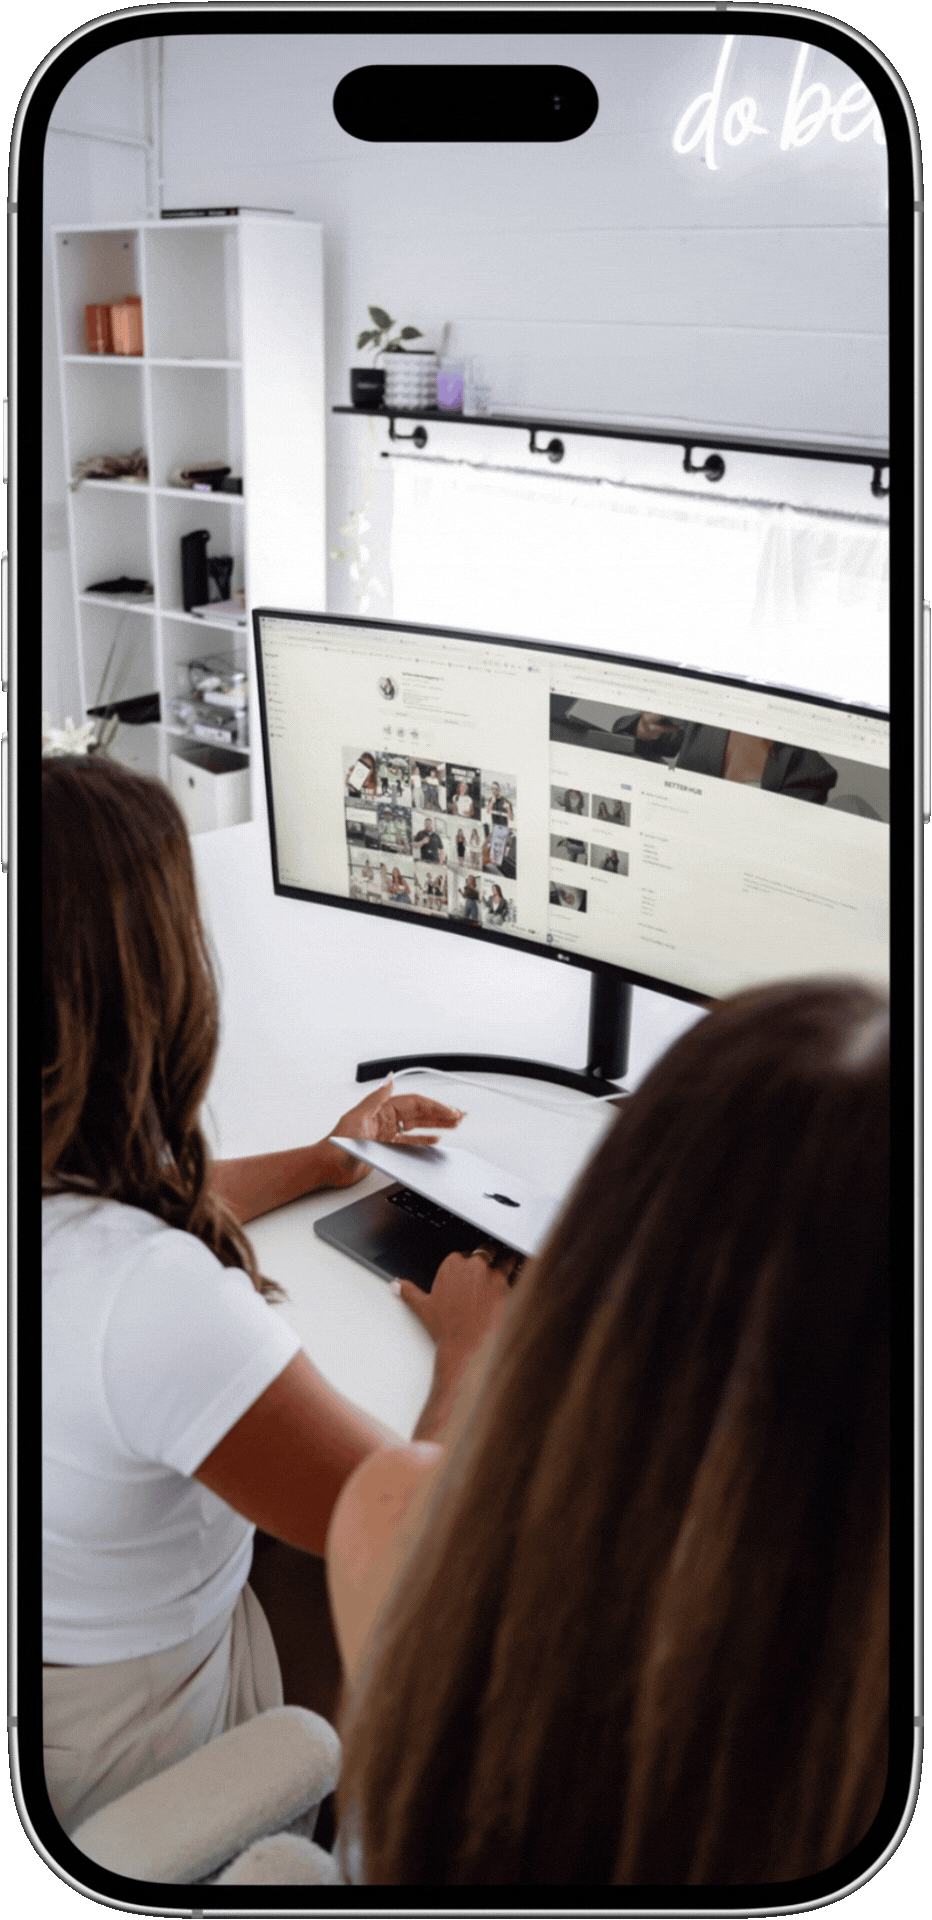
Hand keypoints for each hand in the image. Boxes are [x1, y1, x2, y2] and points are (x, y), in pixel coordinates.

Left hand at [323, 1079, 464, 1187]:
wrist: (327, 1166)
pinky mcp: (386, 1149)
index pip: (414, 1104)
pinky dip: (424, 1140)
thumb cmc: (336, 1143)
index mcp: (381, 1109)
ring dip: (436, 1125)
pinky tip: (435, 1140)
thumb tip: (390, 1079)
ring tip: (454, 1124)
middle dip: (440, 1114)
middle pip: (420, 1114)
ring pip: (417, 1127)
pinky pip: (410, 1142)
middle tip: (460, 1116)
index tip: (450, 1110)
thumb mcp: (357, 1117)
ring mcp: (387, 1134)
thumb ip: (376, 1098)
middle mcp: (386, 1119)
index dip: (434, 1106)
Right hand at [394, 1247, 515, 1351]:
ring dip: (508, 1263)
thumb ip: (408, 1292)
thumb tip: (396, 1285)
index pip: (465, 1252)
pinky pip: (520, 1276)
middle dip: (489, 1256)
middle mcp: (476, 1265)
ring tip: (509, 1268)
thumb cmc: (447, 1328)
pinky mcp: (511, 1289)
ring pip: (507, 1258)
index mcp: (454, 1263)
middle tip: (489, 1269)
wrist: (467, 1348)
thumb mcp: (423, 1308)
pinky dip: (520, 1278)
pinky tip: (522, 1281)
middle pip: (487, 1250)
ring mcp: (495, 1276)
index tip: (469, 1270)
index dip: (468, 1260)